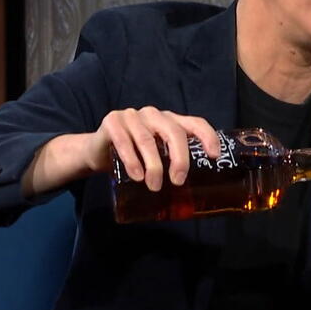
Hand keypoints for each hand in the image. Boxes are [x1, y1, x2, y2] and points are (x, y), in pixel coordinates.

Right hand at [85, 107, 219, 191]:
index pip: (195, 123)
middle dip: (179, 158)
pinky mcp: (113, 121)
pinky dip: (132, 161)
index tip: (214, 156)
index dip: (207, 137)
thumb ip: (171, 165)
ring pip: (148, 140)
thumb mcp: (155, 159)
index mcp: (169, 121)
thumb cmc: (132, 158)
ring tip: (154, 186)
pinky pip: (124, 141)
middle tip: (178, 181)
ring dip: (154, 166)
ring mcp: (132, 116)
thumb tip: (196, 194)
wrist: (96, 152)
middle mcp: (154, 115)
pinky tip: (136, 176)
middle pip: (173, 132)